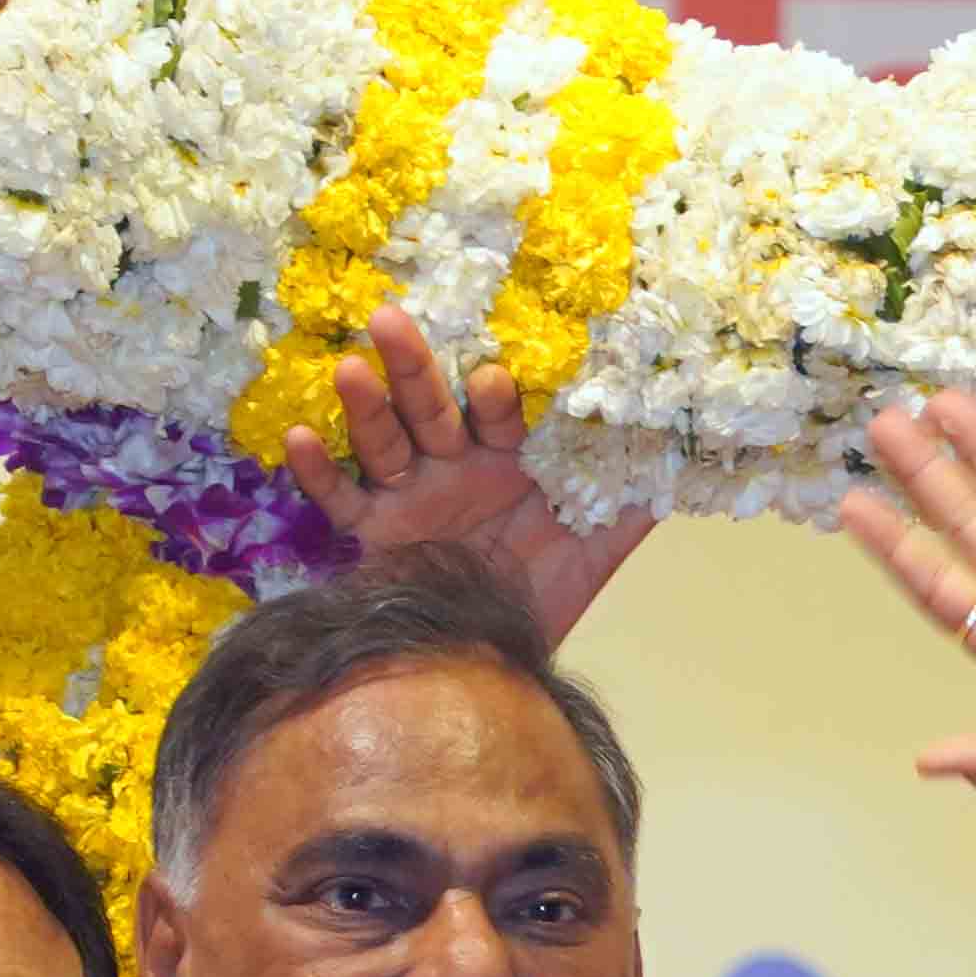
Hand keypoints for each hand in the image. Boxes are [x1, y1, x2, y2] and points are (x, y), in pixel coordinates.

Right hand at [288, 306, 652, 644]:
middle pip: (429, 406)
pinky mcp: (371, 535)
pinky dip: (317, 471)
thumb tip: (679, 456)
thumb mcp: (593, 549)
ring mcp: (407, 496)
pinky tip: (295, 436)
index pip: (498, 414)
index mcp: (503, 458)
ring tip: (349, 371)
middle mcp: (451, 466)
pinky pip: (339, 500)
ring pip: (382, 442)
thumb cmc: (541, 593)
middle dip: (412, 366)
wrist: (496, 658)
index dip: (497, 399)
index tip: (495, 380)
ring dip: (365, 408)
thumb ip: (629, 503)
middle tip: (392, 318)